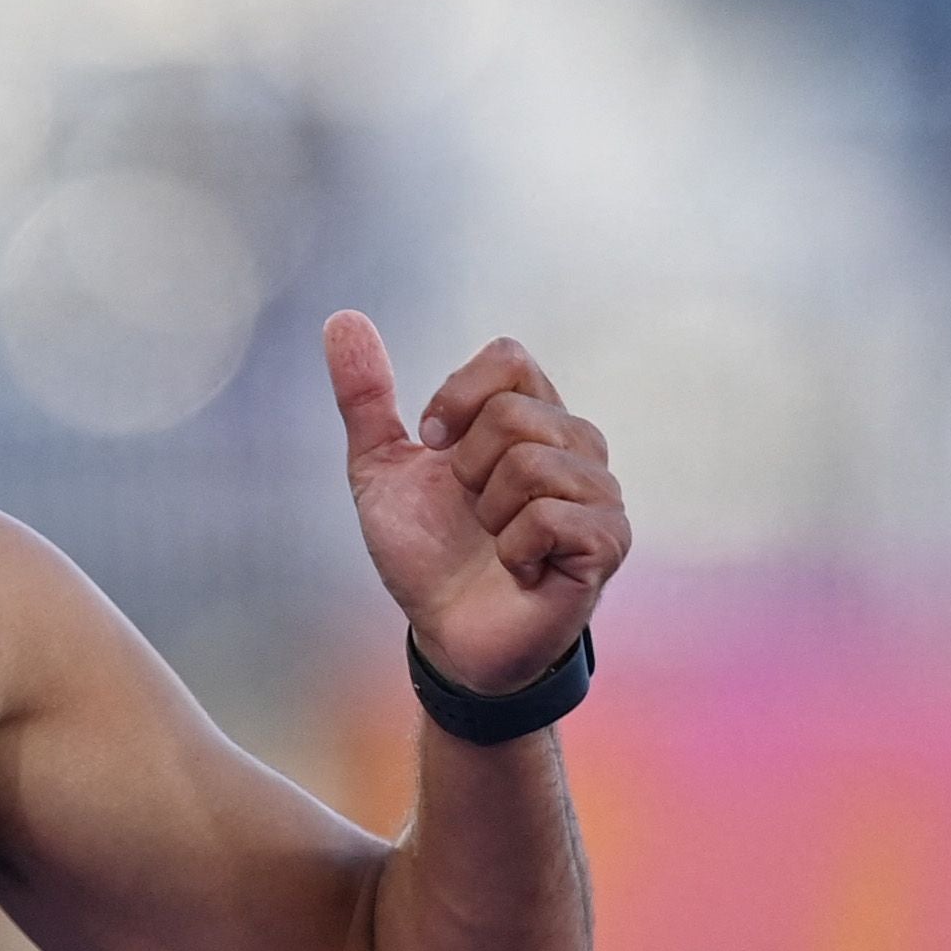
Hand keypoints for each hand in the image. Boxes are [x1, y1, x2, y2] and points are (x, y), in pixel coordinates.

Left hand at [325, 313, 627, 698]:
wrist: (445, 632)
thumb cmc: (425, 551)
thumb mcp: (379, 468)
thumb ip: (365, 396)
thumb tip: (342, 319)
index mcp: (527, 416)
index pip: (509, 356)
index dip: (456, 396)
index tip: (434, 444)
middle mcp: (575, 444)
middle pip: (513, 412)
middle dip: (465, 468)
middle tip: (469, 508)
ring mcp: (599, 493)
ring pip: (531, 463)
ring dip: (488, 511)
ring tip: (494, 539)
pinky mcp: (608, 542)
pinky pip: (552, 517)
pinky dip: (512, 547)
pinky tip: (517, 567)